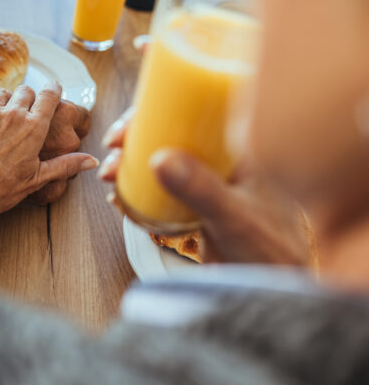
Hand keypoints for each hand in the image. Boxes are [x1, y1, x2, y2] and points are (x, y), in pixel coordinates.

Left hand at [0, 82, 98, 228]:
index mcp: (34, 128)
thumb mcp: (37, 178)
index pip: (50, 95)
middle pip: (25, 90)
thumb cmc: (1, 189)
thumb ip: (65, 165)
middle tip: (21, 113)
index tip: (53, 90)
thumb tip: (91, 160)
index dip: (53, 90)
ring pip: (1, 92)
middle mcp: (13, 114)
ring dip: (2, 102)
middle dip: (26, 98)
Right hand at [99, 111, 312, 265]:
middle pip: (171, 129)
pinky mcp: (194, 201)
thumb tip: (159, 158)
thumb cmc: (272, 250)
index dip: (162, 99)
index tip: (131, 111)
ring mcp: (207, 178)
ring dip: (130, 163)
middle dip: (135, 137)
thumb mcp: (234, 216)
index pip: (199, 105)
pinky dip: (135, 188)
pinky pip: (159, 185)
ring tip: (111, 180)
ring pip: (161, 156)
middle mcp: (222, 156)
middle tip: (113, 151)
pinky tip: (120, 199)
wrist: (274, 285)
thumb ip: (200, 189)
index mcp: (240, 145)